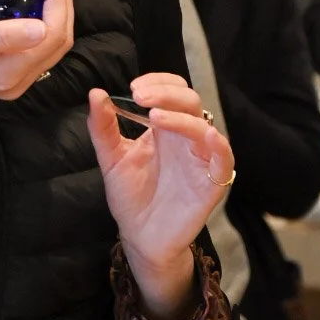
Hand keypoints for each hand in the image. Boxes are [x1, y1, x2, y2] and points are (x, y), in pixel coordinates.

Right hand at [0, 0, 73, 101]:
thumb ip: (1, 35)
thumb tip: (41, 29)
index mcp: (11, 70)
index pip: (53, 35)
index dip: (59, 2)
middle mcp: (19, 81)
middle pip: (59, 42)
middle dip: (62, 6)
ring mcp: (15, 82)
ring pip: (52, 49)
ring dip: (56, 16)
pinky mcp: (8, 78)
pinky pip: (40, 52)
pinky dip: (46, 28)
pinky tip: (36, 10)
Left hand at [87, 72, 234, 318]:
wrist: (140, 237)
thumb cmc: (130, 196)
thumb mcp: (110, 158)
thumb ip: (102, 127)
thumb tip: (95, 93)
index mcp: (164, 128)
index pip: (172, 91)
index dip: (158, 82)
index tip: (133, 88)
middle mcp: (185, 139)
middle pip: (190, 101)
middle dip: (166, 93)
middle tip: (139, 96)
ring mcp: (201, 159)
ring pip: (204, 126)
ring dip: (182, 117)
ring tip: (155, 116)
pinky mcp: (212, 183)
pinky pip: (224, 160)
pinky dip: (219, 146)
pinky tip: (206, 136)